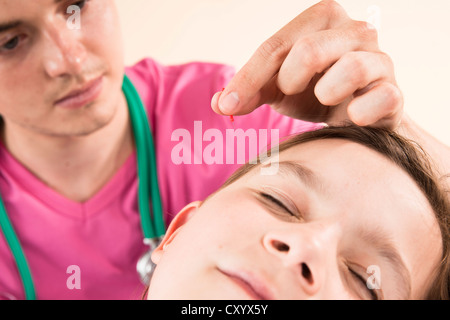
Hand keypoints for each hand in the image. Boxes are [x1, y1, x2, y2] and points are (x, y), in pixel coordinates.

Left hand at [211, 0, 402, 128]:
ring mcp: (380, 59)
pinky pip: (382, 98)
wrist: (355, 113)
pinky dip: (361, 112)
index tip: (228, 105)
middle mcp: (355, 31)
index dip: (248, 79)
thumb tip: (219, 103)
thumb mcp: (278, 86)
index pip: (276, 47)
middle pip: (309, 51)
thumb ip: (251, 90)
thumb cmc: (313, 92)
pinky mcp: (394, 91)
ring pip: (351, 69)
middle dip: (289, 81)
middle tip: (289, 92)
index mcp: (322, 19)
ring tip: (323, 98)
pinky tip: (351, 117)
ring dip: (326, 93)